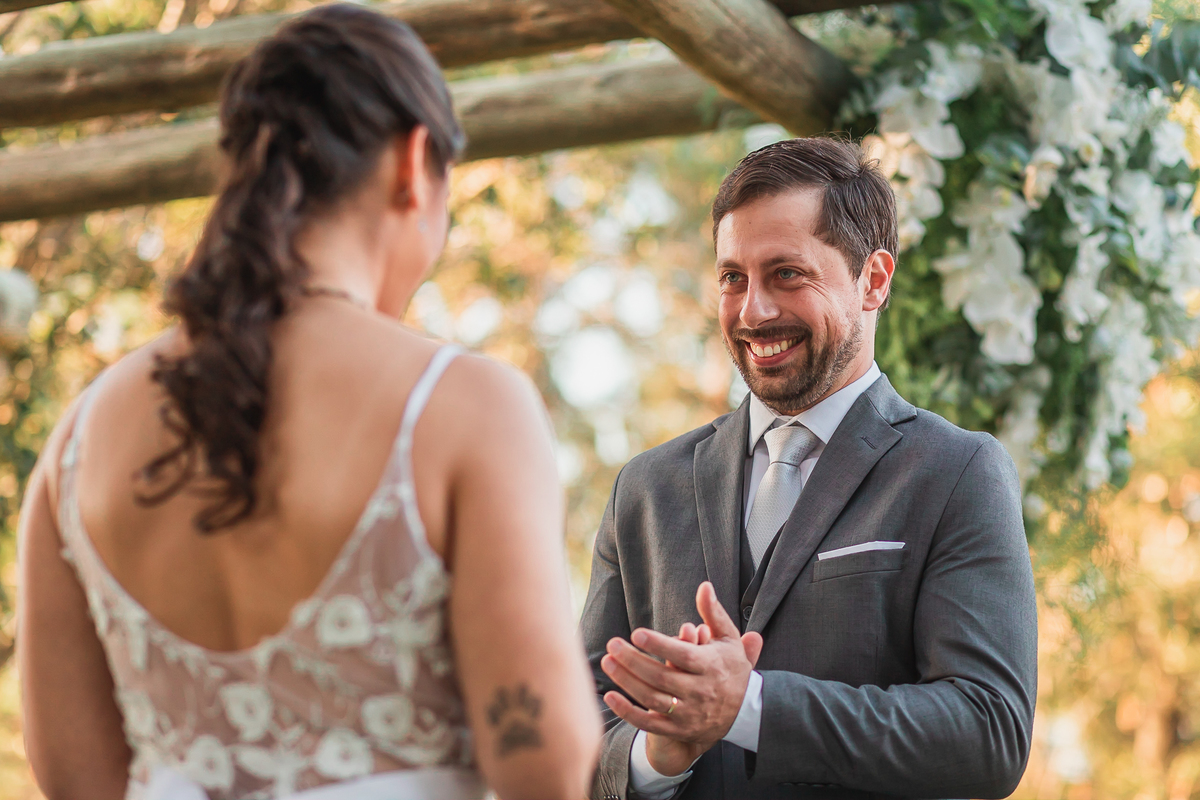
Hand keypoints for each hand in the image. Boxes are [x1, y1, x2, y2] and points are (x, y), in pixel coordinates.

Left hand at [601, 582, 763, 774]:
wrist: (744, 712)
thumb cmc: (730, 668)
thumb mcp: (729, 639)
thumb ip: (714, 613)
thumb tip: (704, 586)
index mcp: (711, 667)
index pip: (683, 656)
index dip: (660, 645)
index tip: (636, 633)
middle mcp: (700, 692)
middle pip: (662, 678)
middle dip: (634, 661)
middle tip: (612, 644)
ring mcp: (688, 714)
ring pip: (652, 699)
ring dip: (627, 682)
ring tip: (608, 662)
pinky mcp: (678, 730)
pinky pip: (649, 724)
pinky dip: (628, 712)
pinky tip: (610, 696)